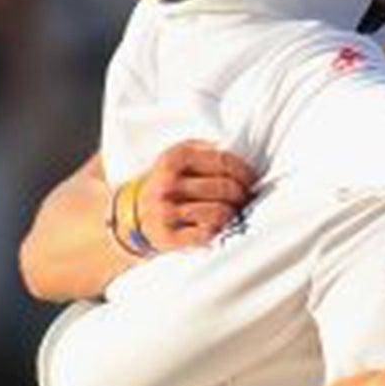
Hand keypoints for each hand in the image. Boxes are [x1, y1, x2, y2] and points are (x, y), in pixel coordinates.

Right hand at [134, 141, 256, 249]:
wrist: (134, 213)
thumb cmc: (167, 183)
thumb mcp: (179, 157)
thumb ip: (207, 150)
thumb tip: (241, 152)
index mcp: (175, 158)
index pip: (224, 161)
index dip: (245, 172)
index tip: (250, 179)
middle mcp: (169, 184)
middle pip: (226, 188)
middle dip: (241, 194)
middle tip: (242, 198)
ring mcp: (167, 211)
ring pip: (221, 212)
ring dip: (231, 214)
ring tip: (231, 212)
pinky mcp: (169, 236)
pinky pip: (208, 234)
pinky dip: (218, 231)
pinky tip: (216, 226)